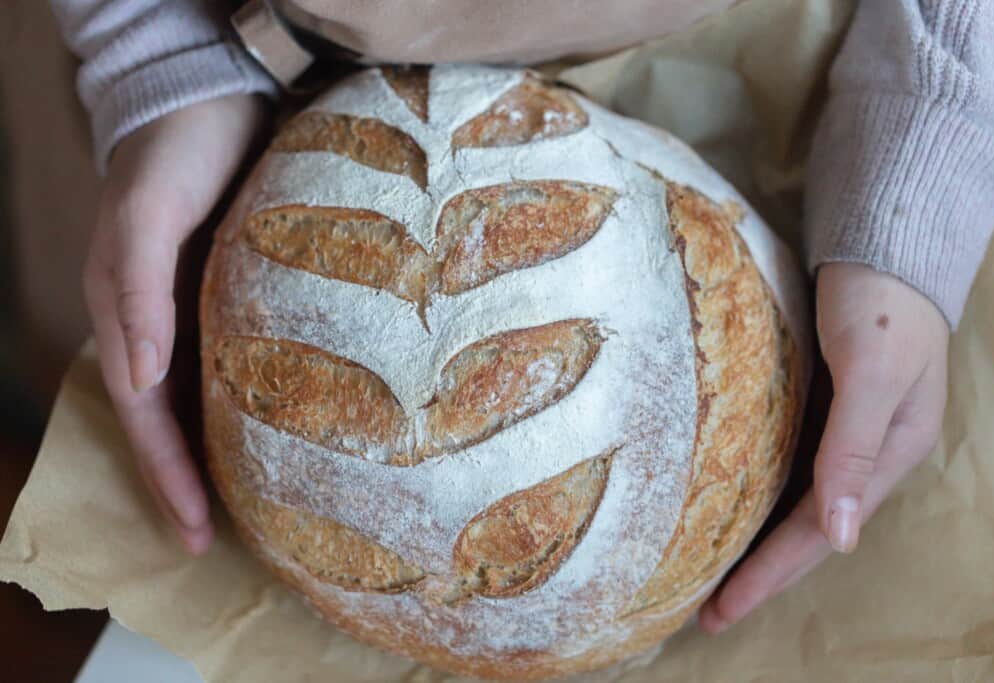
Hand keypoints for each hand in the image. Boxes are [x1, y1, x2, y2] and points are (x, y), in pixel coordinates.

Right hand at [83, 95, 264, 554]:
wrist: (208, 99)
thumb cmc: (173, 153)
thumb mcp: (147, 216)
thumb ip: (135, 290)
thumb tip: (139, 378)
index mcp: (128, 316)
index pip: (145, 418)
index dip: (168, 478)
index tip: (196, 534)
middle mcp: (162, 326)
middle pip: (173, 422)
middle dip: (194, 485)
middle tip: (229, 544)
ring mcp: (200, 313)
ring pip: (207, 401)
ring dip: (225, 454)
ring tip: (261, 507)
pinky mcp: (238, 294)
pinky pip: (242, 364)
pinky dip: (256, 406)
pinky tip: (285, 431)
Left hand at [698, 262, 949, 632]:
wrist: (883, 245)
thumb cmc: (881, 304)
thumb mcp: (871, 372)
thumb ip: (854, 448)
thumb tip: (842, 537)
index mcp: (885, 457)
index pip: (815, 536)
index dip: (769, 576)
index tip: (721, 612)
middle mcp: (862, 455)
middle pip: (804, 532)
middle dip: (758, 575)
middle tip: (705, 615)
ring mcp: (840, 433)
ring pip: (792, 504)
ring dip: (754, 542)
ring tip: (710, 576)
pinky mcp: (819, 407)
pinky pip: (785, 468)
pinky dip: (756, 496)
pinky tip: (729, 507)